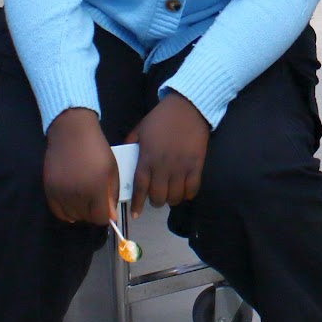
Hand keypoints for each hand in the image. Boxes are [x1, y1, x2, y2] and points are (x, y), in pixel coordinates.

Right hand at [44, 107, 117, 223]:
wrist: (71, 133)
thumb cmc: (97, 149)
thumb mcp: (112, 169)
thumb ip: (112, 194)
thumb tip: (111, 216)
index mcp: (96, 187)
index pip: (101, 217)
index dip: (106, 217)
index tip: (108, 210)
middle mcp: (77, 193)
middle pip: (86, 218)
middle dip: (94, 213)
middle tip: (97, 202)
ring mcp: (60, 193)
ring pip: (72, 216)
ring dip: (80, 213)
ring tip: (85, 200)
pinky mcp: (48, 189)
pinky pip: (57, 211)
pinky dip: (66, 211)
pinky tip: (72, 203)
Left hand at [127, 93, 209, 216]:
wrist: (188, 107)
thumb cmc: (161, 118)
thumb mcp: (140, 129)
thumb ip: (131, 145)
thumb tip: (124, 157)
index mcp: (147, 158)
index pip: (140, 188)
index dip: (137, 204)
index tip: (136, 213)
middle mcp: (163, 166)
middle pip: (158, 196)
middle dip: (156, 201)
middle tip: (156, 198)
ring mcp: (181, 167)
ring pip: (175, 196)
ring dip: (171, 199)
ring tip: (170, 195)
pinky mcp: (196, 165)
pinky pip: (192, 188)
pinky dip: (188, 194)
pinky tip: (184, 191)